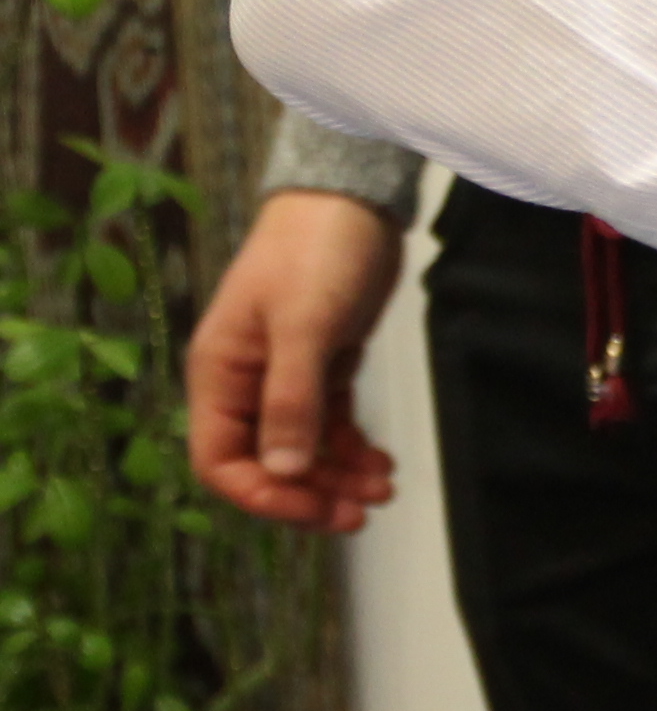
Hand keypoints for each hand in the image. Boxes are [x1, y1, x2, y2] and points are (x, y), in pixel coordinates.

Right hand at [183, 191, 406, 533]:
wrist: (352, 198)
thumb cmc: (316, 251)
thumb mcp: (304, 325)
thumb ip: (291, 399)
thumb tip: (282, 470)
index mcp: (220, 375)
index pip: (221, 461)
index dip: (264, 495)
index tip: (316, 508)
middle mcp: (244, 383)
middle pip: (266, 463)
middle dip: (310, 492)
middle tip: (361, 512)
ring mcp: (283, 375)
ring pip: (302, 447)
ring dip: (337, 474)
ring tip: (383, 488)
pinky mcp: (322, 363)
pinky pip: (329, 423)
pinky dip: (351, 446)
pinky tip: (382, 462)